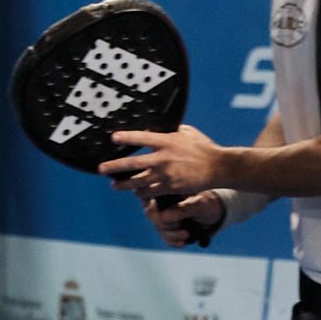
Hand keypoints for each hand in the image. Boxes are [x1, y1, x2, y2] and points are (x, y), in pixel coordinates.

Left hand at [98, 123, 225, 197]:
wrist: (218, 167)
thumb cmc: (204, 148)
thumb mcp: (187, 132)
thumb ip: (172, 130)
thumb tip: (162, 126)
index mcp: (166, 141)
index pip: (140, 138)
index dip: (125, 138)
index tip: (112, 139)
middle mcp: (163, 158)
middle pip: (133, 164)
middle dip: (115, 166)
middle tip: (102, 169)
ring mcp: (166, 175)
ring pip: (139, 182)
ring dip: (125, 185)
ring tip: (115, 185)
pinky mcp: (172, 187)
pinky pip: (152, 192)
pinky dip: (143, 193)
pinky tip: (137, 193)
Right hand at [140, 189, 223, 248]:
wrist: (215, 214)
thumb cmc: (206, 203)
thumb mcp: (198, 204)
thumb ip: (181, 209)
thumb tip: (162, 217)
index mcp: (165, 192)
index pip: (148, 198)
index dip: (153, 208)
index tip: (162, 214)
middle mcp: (161, 204)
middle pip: (152, 216)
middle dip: (167, 223)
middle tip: (181, 224)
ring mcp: (165, 218)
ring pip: (159, 229)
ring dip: (172, 234)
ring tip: (186, 234)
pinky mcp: (171, 231)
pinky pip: (166, 238)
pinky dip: (174, 242)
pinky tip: (183, 243)